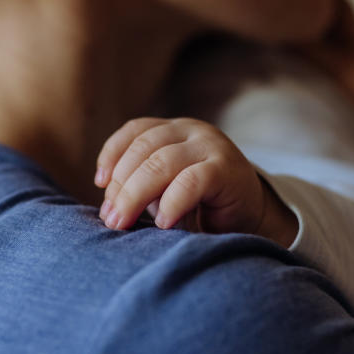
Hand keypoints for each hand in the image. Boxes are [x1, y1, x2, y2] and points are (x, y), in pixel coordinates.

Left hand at [93, 117, 291, 240]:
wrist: (254, 216)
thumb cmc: (202, 205)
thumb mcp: (167, 189)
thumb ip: (142, 187)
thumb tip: (108, 207)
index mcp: (173, 129)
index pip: (135, 130)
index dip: (112, 154)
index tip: (99, 183)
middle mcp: (191, 130)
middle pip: (144, 149)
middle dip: (120, 185)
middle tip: (110, 218)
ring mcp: (210, 146)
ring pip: (161, 163)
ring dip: (135, 195)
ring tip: (122, 222)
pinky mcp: (226, 169)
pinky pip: (191, 181)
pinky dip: (171, 203)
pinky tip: (162, 224)